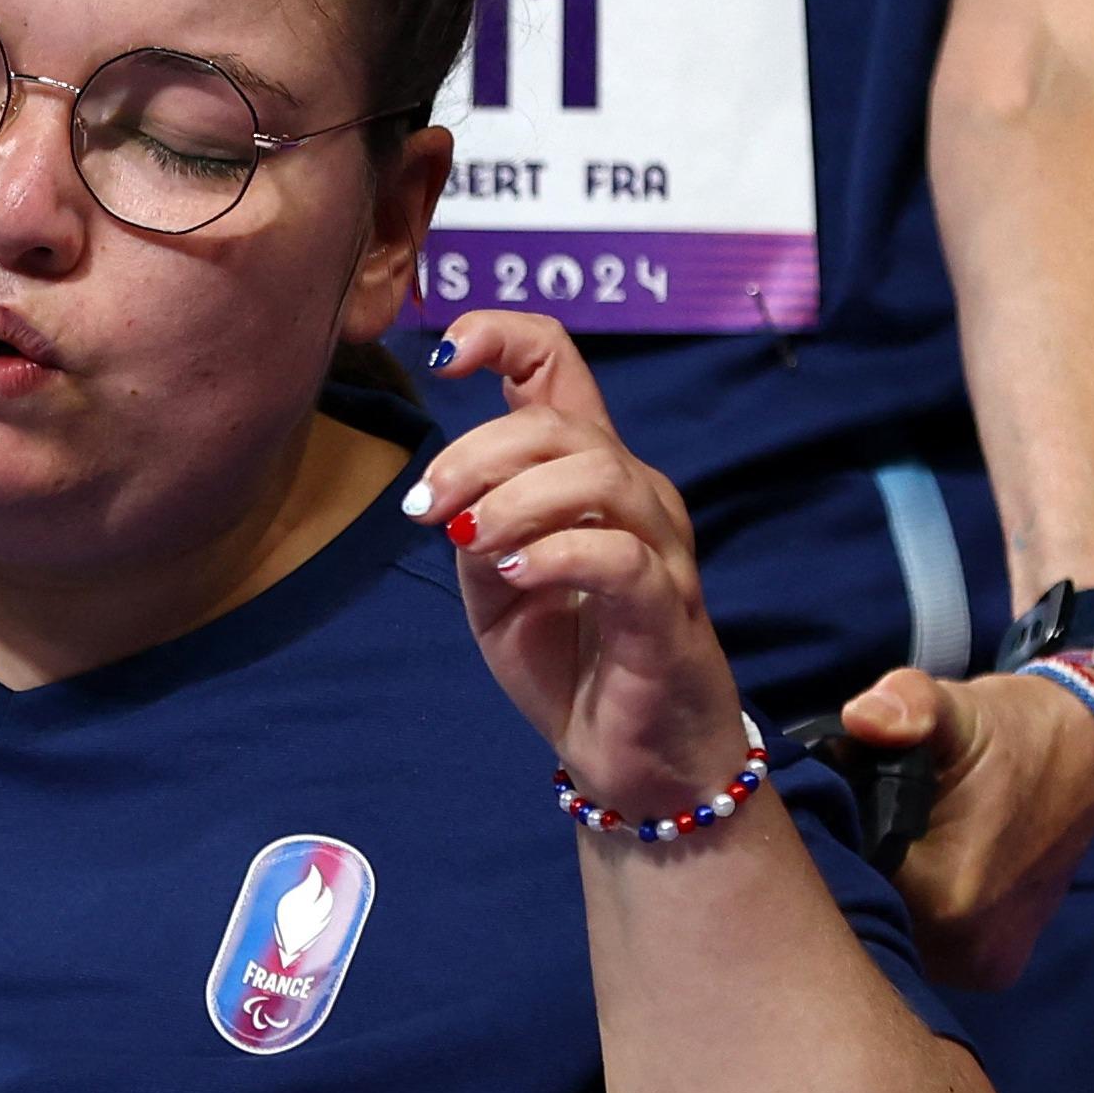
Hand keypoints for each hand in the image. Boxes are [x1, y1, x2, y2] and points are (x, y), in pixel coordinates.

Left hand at [411, 313, 742, 813]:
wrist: (634, 756)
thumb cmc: (569, 656)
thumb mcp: (493, 587)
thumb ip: (473, 528)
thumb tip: (447, 501)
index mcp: (586, 471)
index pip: (557, 361)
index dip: (500, 335)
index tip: (445, 355)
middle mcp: (634, 493)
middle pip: (560, 425)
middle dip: (476, 453)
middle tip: (427, 507)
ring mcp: (659, 549)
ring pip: (597, 475)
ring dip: (515, 498)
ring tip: (469, 539)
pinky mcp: (665, 610)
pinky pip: (620, 558)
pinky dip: (556, 553)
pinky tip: (514, 572)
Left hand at [840, 667, 1093, 988]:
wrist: (1088, 760)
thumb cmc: (1009, 733)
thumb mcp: (952, 709)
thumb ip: (906, 707)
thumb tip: (863, 717)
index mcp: (940, 902)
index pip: (837, 889)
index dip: (823, 845)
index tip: (827, 807)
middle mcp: (958, 952)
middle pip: (860, 916)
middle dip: (849, 868)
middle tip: (862, 815)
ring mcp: (976, 968)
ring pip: (891, 930)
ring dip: (881, 890)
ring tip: (890, 837)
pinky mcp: (991, 968)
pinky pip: (924, 942)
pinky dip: (913, 908)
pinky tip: (915, 868)